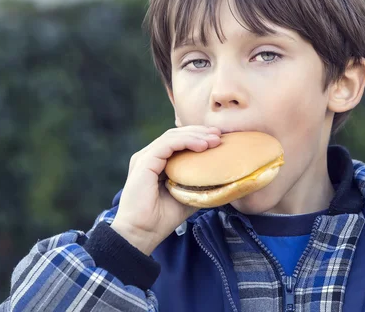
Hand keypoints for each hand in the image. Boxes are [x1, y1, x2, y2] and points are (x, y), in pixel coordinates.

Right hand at [110, 125, 220, 254]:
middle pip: (176, 135)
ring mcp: (145, 158)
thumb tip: (221, 179)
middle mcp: (150, 157)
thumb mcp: (187, 197)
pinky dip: (186, 141)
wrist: (142, 233)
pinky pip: (168, 144)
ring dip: (196, 135)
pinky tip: (202, 145)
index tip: (218, 139)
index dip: (198, 137)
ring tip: (215, 139)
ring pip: (173, 136)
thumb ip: (198, 184)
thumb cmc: (162, 219)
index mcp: (157, 163)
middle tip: (220, 134)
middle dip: (200, 132)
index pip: (179, 142)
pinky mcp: (144, 161)